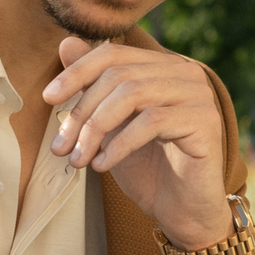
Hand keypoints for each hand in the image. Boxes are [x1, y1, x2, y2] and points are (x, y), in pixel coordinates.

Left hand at [40, 37, 231, 248]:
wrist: (181, 212)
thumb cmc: (147, 169)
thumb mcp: (109, 126)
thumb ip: (93, 85)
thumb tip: (66, 42)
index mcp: (162, 66)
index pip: (113, 54)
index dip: (77, 73)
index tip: (48, 99)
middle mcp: (184, 72)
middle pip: (119, 76)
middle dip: (82, 112)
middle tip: (60, 147)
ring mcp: (198, 94)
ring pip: (132, 94)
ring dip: (95, 130)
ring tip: (78, 160)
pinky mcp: (205, 120)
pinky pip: (152, 121)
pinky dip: (119, 144)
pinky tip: (103, 165)